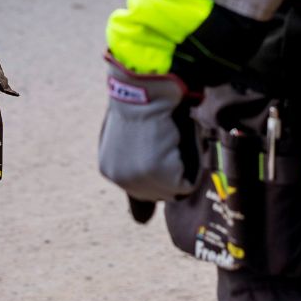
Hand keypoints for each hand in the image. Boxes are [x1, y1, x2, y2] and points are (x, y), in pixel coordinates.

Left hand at [97, 60, 197, 214]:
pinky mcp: (158, 171)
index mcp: (110, 167)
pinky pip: (188, 182)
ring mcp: (138, 177)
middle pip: (162, 193)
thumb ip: (138, 176)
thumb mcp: (132, 137)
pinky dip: (191, 162)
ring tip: (172, 134)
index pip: (142, 191)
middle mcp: (120, 178)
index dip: (158, 173)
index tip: (160, 156)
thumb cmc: (141, 98)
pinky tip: (178, 136)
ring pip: (177, 188)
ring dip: (183, 164)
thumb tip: (140, 222)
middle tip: (168, 137)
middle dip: (172, 169)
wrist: (143, 79)